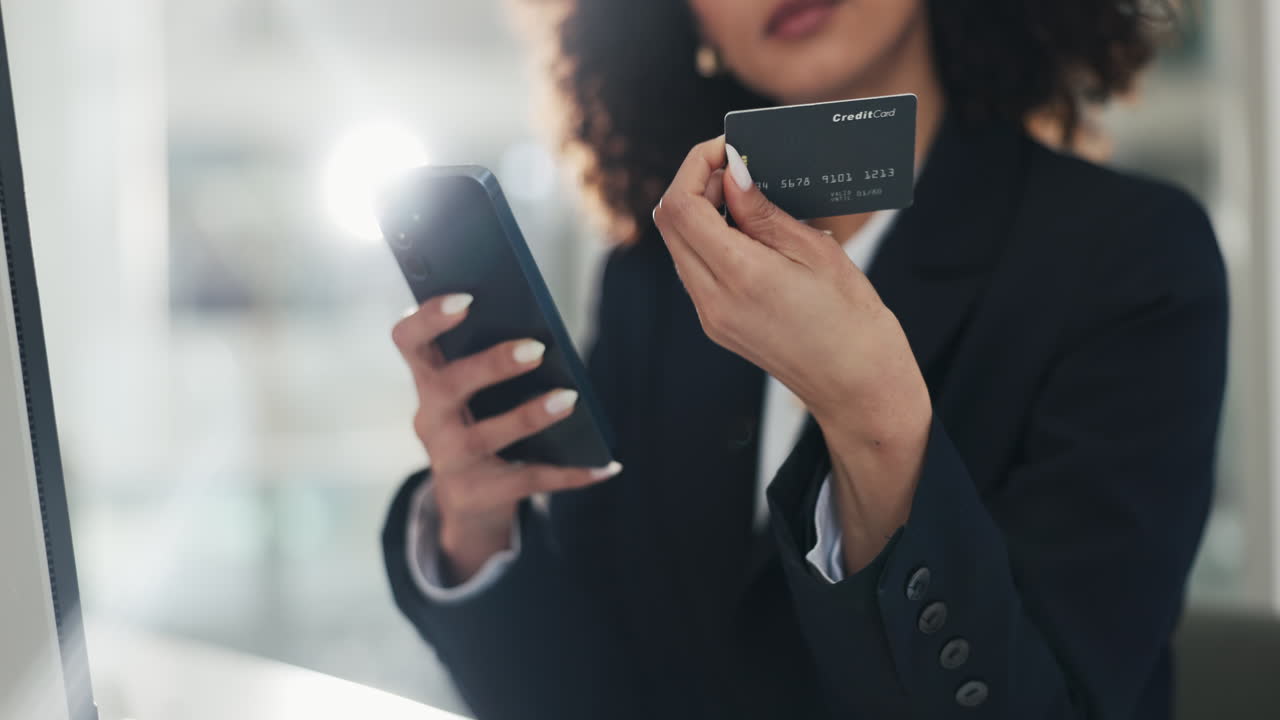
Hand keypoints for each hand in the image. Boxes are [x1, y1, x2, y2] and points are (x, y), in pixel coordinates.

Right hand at [392, 293, 622, 582]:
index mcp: (428, 380)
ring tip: (571, 398)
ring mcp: (449, 461)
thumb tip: (546, 338)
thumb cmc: (481, 424)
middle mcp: (430, 419)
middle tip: (536, 349)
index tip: (466, 299)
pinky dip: (573, 473)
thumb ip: (494, 362)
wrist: (469, 503)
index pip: (408, 339)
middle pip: (449, 386)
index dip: (429, 318)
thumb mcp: (476, 395)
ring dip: (530, 415)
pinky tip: (608, 464)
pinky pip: (530, 479)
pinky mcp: (477, 495)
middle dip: (491, 365)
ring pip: (487, 436)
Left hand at [651, 137, 931, 571]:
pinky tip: (751, 231)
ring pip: (680, 246)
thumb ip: (763, 211)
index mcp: (737, 275)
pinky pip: (696, 270)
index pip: (681, 207)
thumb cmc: (851, 318)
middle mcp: (711, 300)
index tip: (728, 149)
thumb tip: (731, 173)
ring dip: (702, 212)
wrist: (858, 387)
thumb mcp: (815, 250)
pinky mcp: (717, 326)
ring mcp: (710, 317)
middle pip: (670, 224)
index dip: (695, 167)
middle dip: (695, 184)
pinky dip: (712, 240)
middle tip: (739, 168)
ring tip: (749, 196)